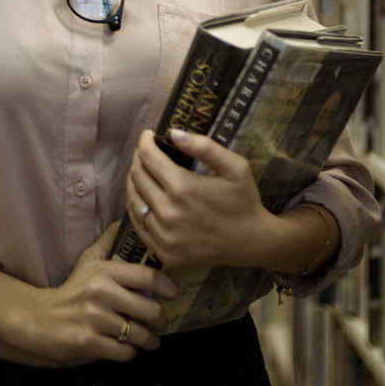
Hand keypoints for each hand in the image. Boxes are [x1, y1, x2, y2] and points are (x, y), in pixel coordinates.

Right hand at [12, 226, 177, 366]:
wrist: (39, 318)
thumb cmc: (70, 290)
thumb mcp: (88, 261)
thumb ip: (108, 241)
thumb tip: (125, 219)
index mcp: (103, 272)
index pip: (148, 277)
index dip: (167, 287)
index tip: (171, 294)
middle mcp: (99, 293)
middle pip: (149, 310)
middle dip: (162, 320)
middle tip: (163, 323)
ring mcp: (93, 319)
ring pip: (139, 334)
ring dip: (149, 340)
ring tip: (150, 339)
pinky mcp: (88, 342)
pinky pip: (124, 352)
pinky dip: (130, 352)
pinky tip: (127, 347)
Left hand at [125, 129, 277, 270]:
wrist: (251, 242)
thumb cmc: (243, 200)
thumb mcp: (234, 166)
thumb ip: (204, 146)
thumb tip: (172, 133)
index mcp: (183, 187)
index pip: (148, 157)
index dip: (144, 142)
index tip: (148, 135)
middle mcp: (168, 213)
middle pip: (137, 177)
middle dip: (139, 159)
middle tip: (146, 153)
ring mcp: (164, 236)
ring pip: (133, 201)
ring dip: (134, 182)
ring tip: (143, 172)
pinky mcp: (164, 253)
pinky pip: (139, 225)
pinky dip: (137, 208)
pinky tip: (145, 198)